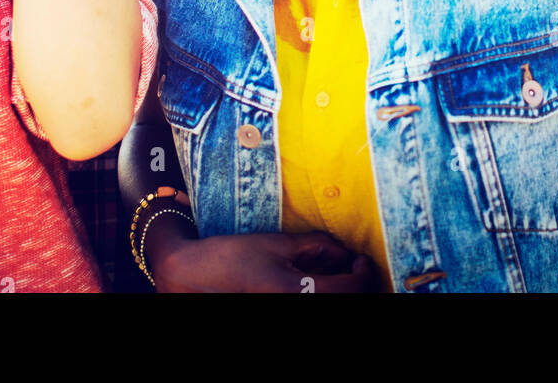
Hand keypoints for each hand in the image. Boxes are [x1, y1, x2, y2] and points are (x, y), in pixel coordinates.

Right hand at [153, 230, 380, 292]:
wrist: (193, 276)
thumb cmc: (233, 257)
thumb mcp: (278, 244)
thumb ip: (316, 247)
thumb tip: (344, 252)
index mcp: (297, 293)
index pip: (351, 289)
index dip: (364, 273)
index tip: (362, 259)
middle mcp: (295, 309)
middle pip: (345, 302)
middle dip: (355, 285)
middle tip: (354, 267)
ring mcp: (284, 313)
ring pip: (328, 305)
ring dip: (339, 291)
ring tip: (335, 275)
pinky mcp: (276, 309)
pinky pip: (309, 304)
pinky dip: (321, 295)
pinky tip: (314, 284)